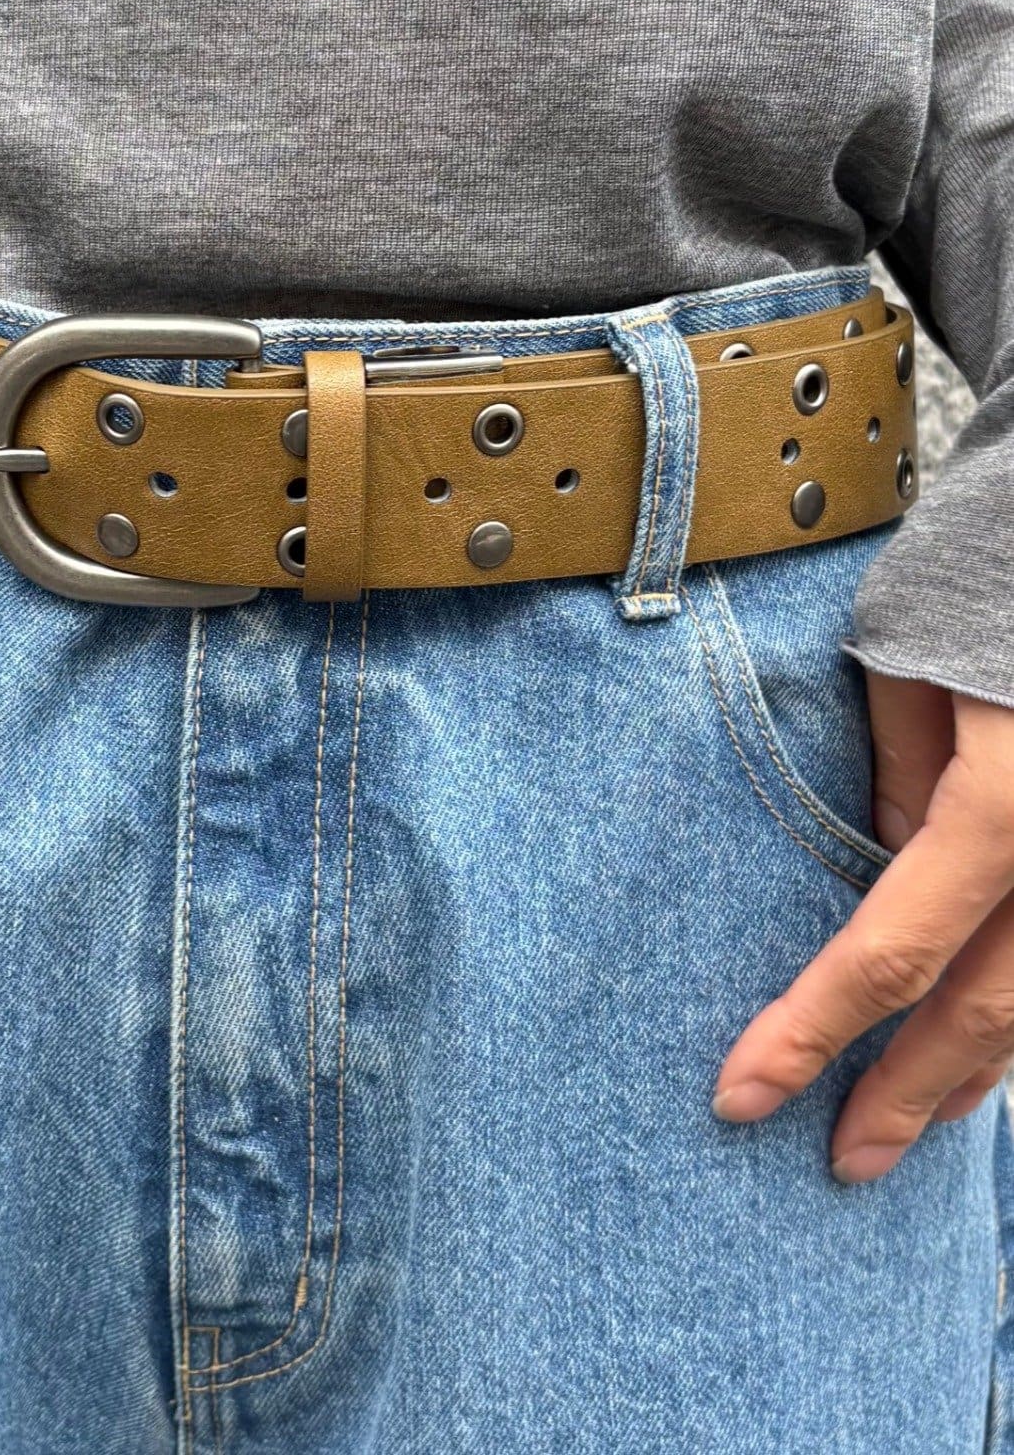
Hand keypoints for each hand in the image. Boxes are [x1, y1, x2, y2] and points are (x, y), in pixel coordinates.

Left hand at [712, 671, 1013, 1182]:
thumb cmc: (979, 568)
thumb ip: (895, 782)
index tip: (743, 1094)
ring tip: (913, 1124)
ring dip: (981, 1071)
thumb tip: (880, 872)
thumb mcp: (904, 667)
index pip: (893, 954)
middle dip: (906, 1095)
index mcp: (1007, 809)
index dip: (813, 1033)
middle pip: (988, 1012)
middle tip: (838, 1162)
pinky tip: (988, 1047)